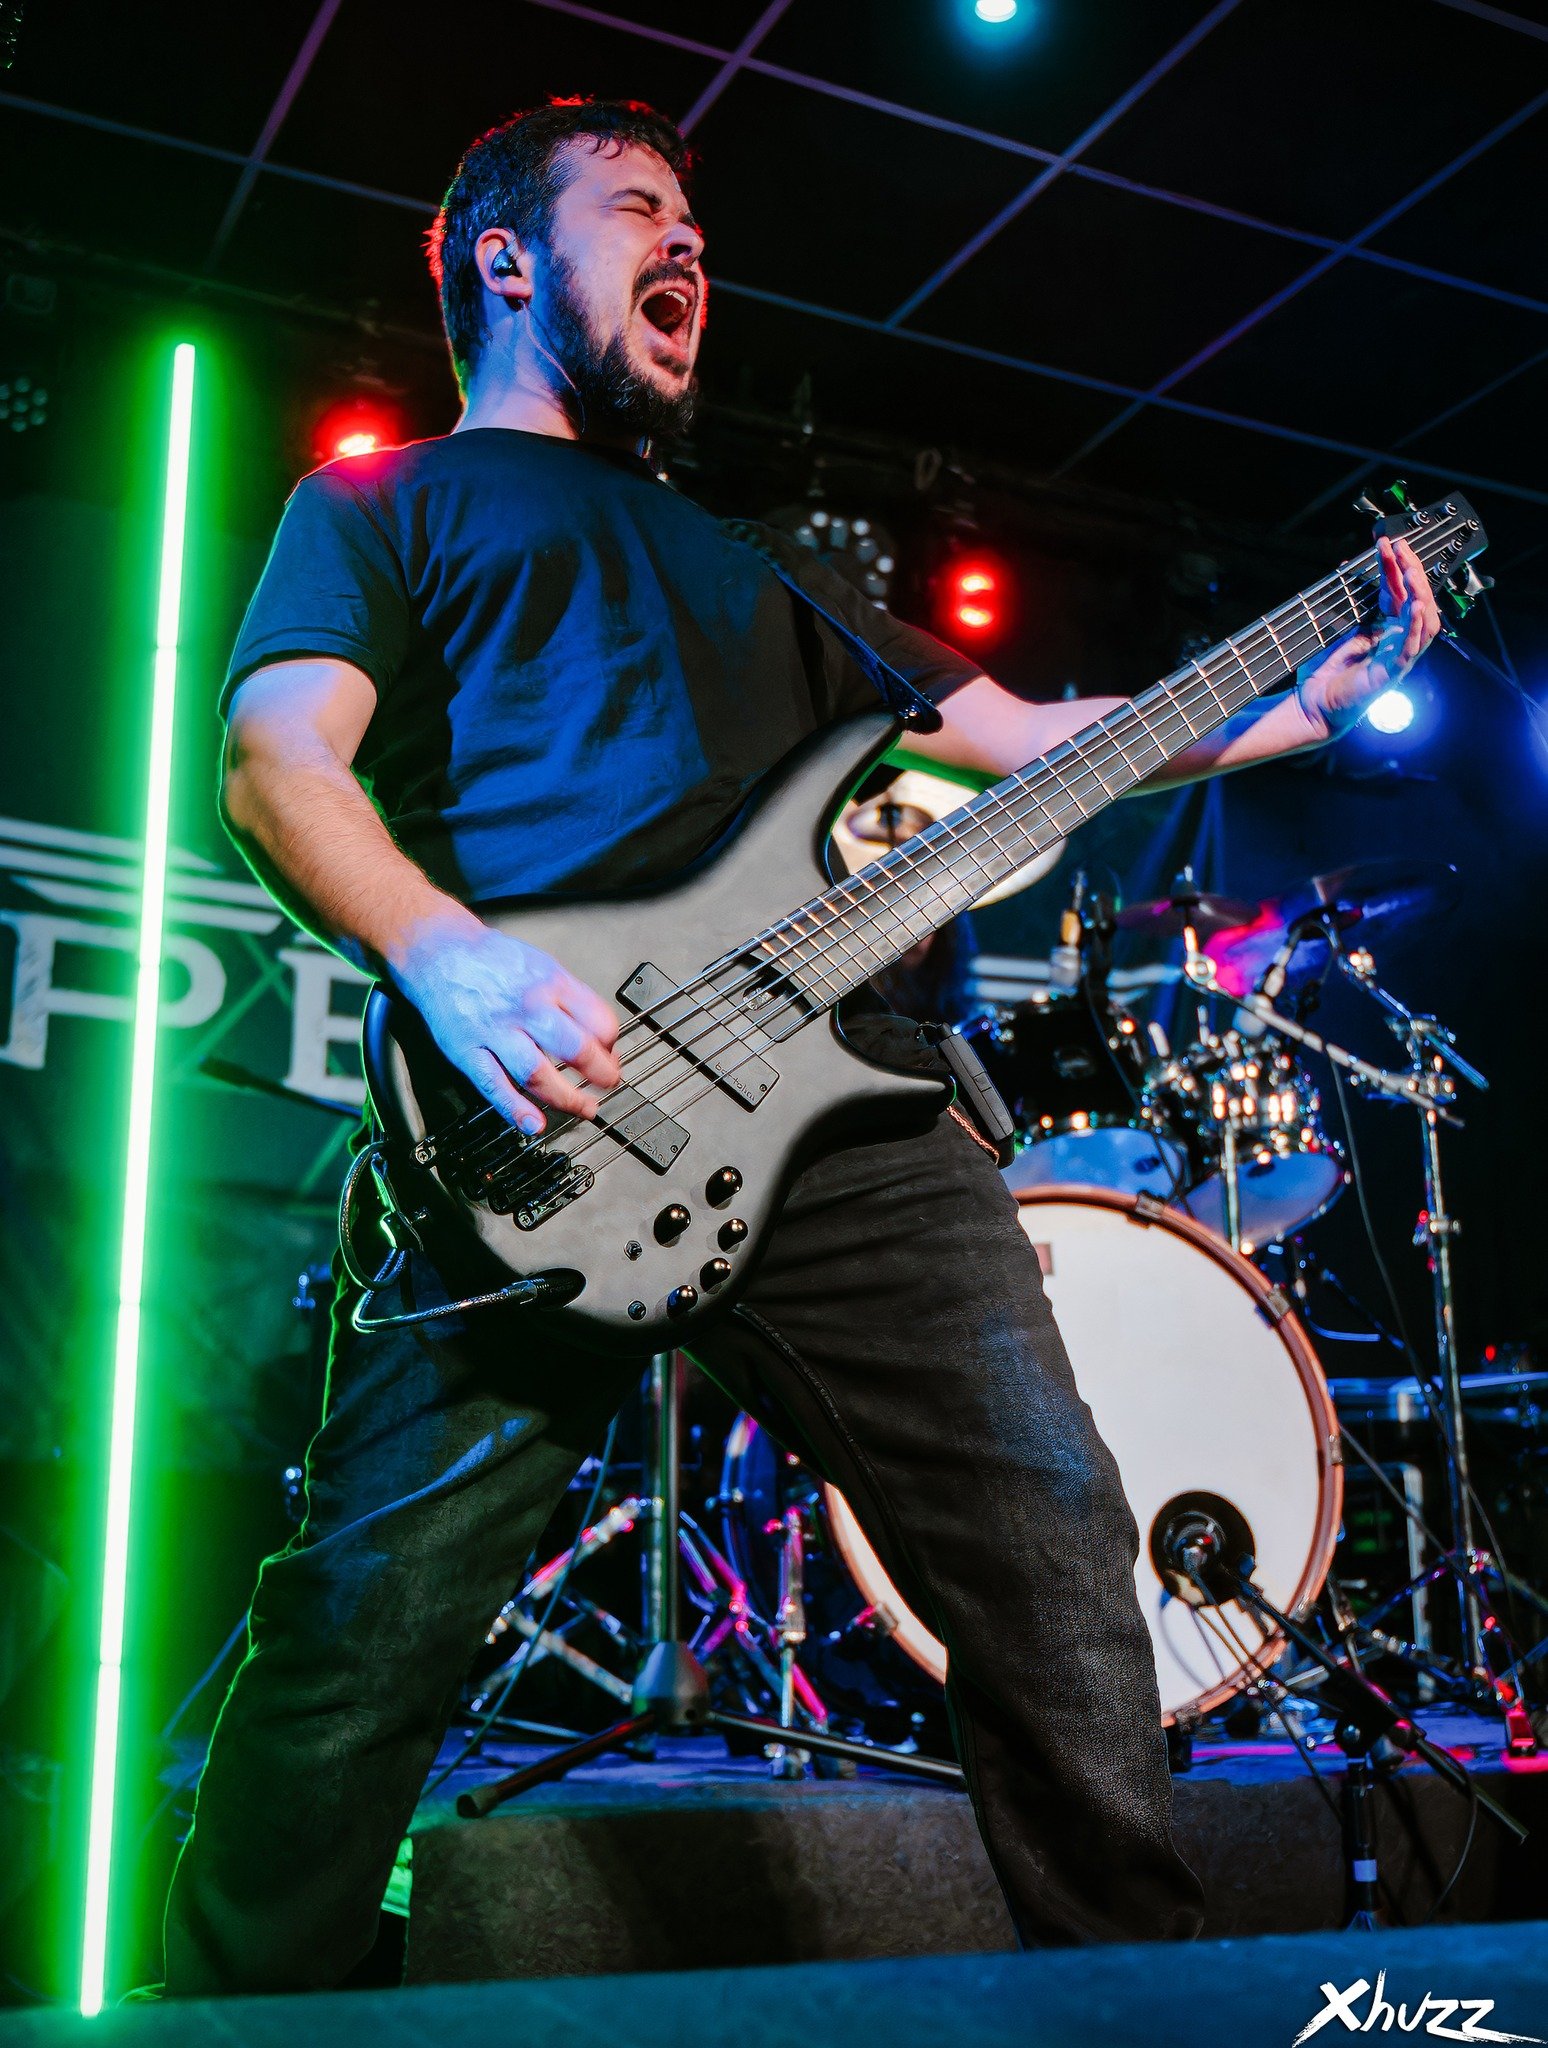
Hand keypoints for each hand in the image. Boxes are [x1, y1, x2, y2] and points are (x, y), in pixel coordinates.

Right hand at [393, 915, 620, 1133]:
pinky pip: (494, 1084)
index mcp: (550, 983)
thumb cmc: (492, 960)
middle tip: (607, 1085)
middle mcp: (526, 1007)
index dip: (612, 1046)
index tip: (611, 1056)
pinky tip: (533, 1123)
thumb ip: (571, 1000)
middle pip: (575, 1048)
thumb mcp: (543, 965)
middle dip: (600, 1074)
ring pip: (537, 1072)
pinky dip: (515, 1109)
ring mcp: (496, 1031)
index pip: (598, 1021)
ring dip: (565, 1099)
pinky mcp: (468, 1051)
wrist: (438, 951)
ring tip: (583, 1109)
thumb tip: (600, 1036)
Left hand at [1294, 534, 1441, 733]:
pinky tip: (1414, 606)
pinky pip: (1412, 647)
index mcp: (1387, 629)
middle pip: (1416, 600)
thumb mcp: (1340, 628)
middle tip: (1401, 548)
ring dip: (1421, 594)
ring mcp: (1398, 657)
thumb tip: (1349, 568)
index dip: (1395, 567)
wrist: (1314, 705)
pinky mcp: (1392, 672)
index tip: (1387, 543)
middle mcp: (1398, 641)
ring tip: (1411, 572)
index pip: (1398, 592)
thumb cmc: (1327, 673)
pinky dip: (1415, 625)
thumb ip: (1351, 604)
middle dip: (1410, 571)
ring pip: (1425, 622)